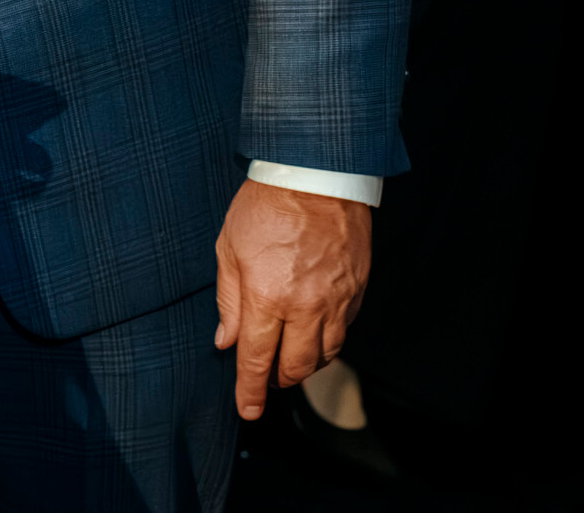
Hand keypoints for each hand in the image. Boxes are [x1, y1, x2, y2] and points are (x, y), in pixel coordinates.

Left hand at [213, 180, 370, 421]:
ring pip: (325, 354)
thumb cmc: (266, 205)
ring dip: (305, 364)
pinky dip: (328, 341)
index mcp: (267, 297)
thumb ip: (229, 300)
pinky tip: (314, 333)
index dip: (250, 391)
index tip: (247, 410)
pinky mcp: (357, 290)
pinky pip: (344, 330)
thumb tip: (226, 340)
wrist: (317, 173)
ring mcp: (336, 300)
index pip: (257, 360)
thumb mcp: (229, 248)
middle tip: (267, 379)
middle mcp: (305, 306)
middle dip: (279, 380)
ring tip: (290, 357)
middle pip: (296, 366)